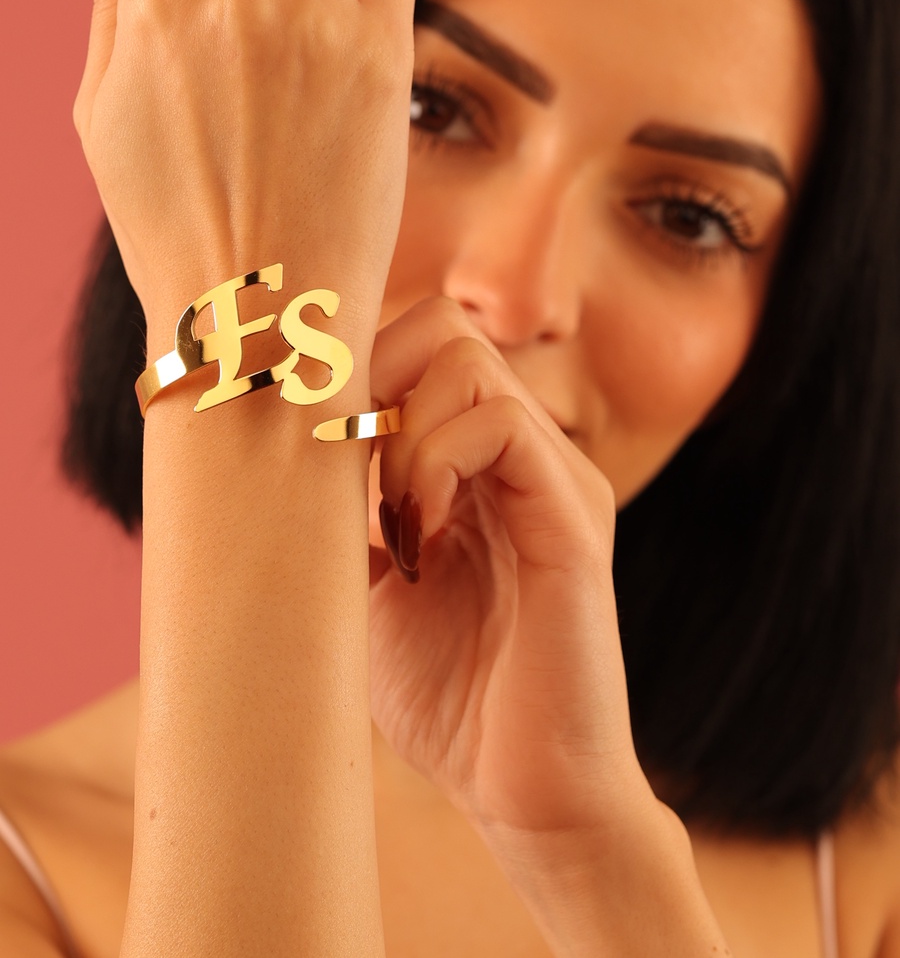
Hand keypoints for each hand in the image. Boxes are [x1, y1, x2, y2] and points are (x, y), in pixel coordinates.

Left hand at [368, 297, 649, 840]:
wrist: (522, 793)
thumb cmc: (446, 697)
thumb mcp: (361, 588)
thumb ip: (339, 513)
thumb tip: (266, 454)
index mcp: (480, 459)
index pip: (419, 342)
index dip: (354, 372)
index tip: (314, 451)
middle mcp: (524, 451)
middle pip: (442, 325)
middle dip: (371, 383)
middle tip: (349, 476)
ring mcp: (556, 476)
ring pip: (467, 359)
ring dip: (400, 432)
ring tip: (391, 521)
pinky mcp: (575, 517)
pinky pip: (503, 424)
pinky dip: (438, 461)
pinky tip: (420, 535)